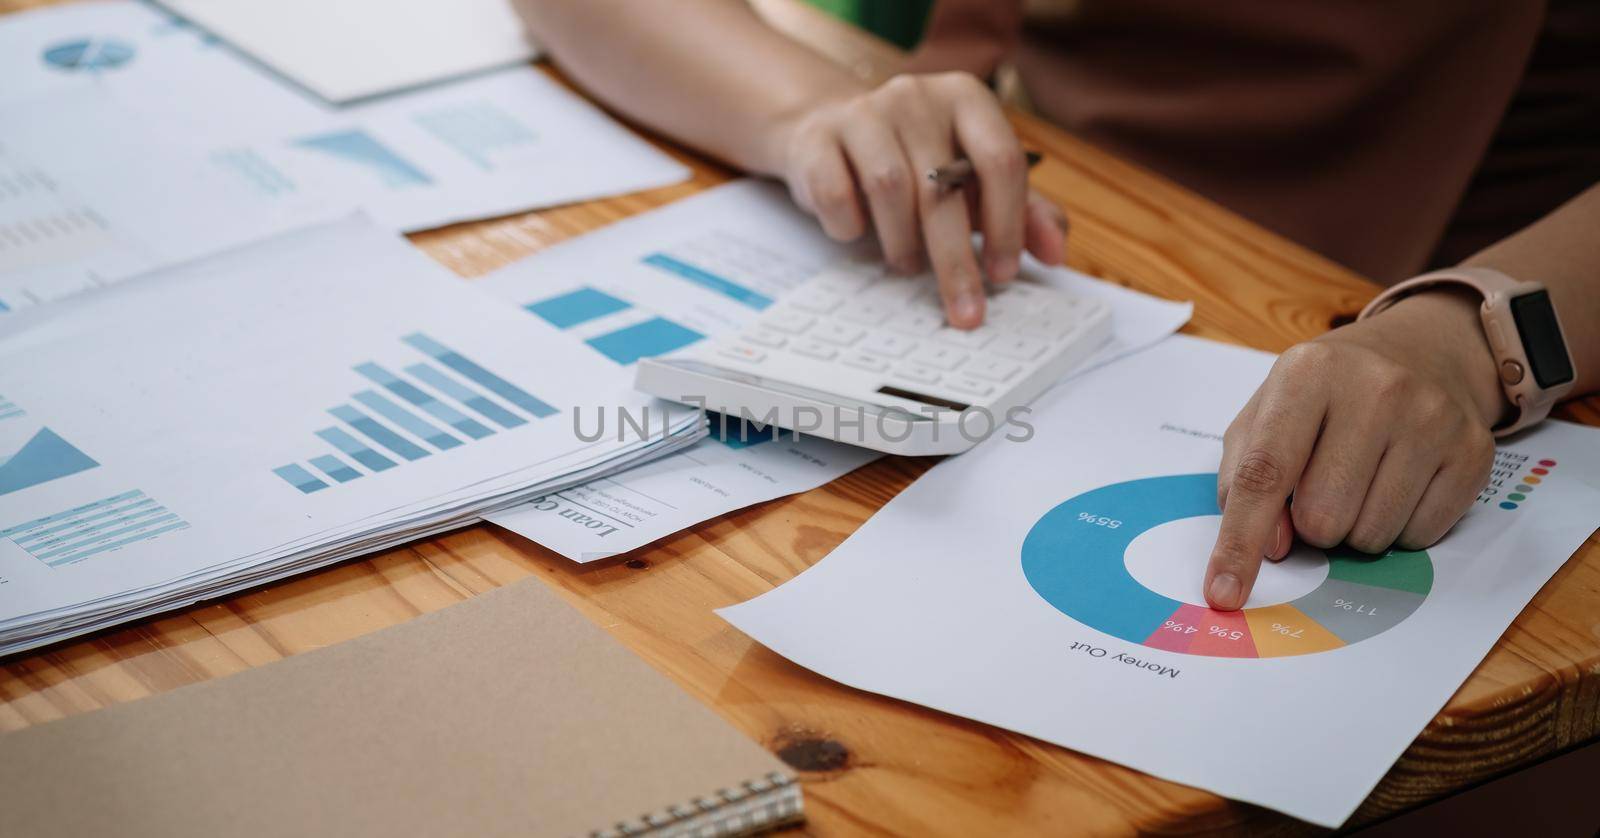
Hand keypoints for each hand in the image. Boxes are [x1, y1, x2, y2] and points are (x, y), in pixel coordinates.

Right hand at [771, 72, 1067, 328]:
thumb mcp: (974, 179)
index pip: (1001, 161)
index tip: (1003, 274)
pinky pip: (836, 194)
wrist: (830, 129)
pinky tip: (860, 232)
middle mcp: (917, 96)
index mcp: (967, 99)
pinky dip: (851, 227)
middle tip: (964, 310)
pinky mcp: (817, 137)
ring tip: (908, 264)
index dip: (1007, 225)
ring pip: (889, 189)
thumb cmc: (916, 161)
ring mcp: (863, 112)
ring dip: (903, 244)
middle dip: (956, 262)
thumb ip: (1023, 211)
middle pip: (943, 188)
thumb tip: (1056, 253)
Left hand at [1203, 289, 1508, 609]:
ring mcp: (1432, 419)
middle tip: (1321, 488)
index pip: (1265, 473)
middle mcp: (1376, 389)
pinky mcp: (1472, 451)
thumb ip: (1244, 479)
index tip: (1222, 593)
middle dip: (1310, 524)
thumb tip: (1271, 545)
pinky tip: (1398, 483)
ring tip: (1361, 480)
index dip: (1240, 541)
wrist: (1421, 353)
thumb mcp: (1266, 415)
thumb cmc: (1326, 395)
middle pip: (1322, 518)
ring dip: (1354, 528)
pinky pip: (1419, 536)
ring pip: (1372, 536)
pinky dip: (1398, 527)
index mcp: (1308, 373)